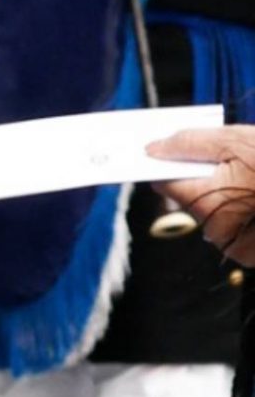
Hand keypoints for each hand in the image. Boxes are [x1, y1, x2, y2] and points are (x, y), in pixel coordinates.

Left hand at [149, 125, 254, 262]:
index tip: (170, 155)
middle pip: (190, 201)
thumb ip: (191, 143)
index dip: (168, 166)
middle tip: (231, 164)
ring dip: (224, 199)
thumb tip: (152, 149)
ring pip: (212, 218)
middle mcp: (216, 230)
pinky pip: (233, 233)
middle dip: (203, 181)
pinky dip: (241, 217)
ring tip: (251, 183)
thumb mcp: (237, 141)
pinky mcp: (248, 255)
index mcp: (207, 201)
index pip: (165, 184)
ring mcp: (233, 248)